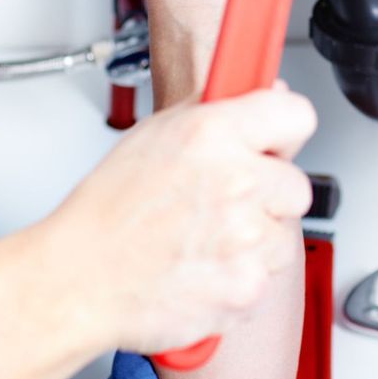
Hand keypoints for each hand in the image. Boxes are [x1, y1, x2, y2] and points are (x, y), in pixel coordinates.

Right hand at [35, 83, 316, 356]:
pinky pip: (267, 278)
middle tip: (224, 206)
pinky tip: (203, 269)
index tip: (273, 146)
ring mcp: (245, 238)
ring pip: (283, 236)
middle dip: (267, 196)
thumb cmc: (108, 212)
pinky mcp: (247, 286)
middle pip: (296, 185)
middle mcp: (235, 182)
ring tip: (205, 242)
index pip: (297, 115)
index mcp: (212, 134)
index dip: (284, 133)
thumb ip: (216, 109)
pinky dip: (240, 280)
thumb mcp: (155, 134)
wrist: (80, 279)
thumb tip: (267, 92)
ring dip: (256, 242)